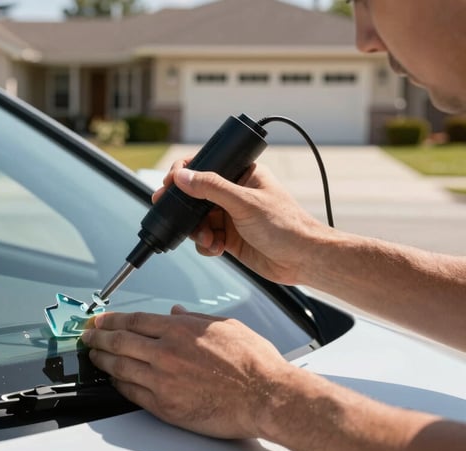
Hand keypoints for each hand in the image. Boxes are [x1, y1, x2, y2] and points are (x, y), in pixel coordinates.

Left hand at [80, 305, 290, 439]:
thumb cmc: (252, 362)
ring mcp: (163, 380)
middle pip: (119, 342)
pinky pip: (132, 393)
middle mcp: (166, 352)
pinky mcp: (165, 405)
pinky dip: (118, 384)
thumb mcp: (224, 325)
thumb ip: (194, 319)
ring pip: (120, 367)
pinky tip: (114, 380)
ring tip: (94, 357)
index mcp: (179, 330)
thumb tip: (176, 313)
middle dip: (97, 338)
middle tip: (87, 337)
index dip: (111, 320)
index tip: (99, 320)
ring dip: (102, 361)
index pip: (133, 321)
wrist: (266, 396)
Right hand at [153, 160, 330, 284]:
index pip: (207, 166)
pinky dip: (206, 244)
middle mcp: (235, 194)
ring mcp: (231, 217)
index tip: (170, 183)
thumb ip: (211, 188)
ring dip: (197, 230)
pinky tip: (216, 248)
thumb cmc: (286, 226)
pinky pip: (206, 238)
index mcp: (243, 175)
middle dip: (185, 207)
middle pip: (197, 195)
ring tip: (207, 238)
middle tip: (170, 210)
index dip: (185, 173)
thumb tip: (183, 176)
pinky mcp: (230, 238)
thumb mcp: (245, 202)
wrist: (302, 260)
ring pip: (198, 219)